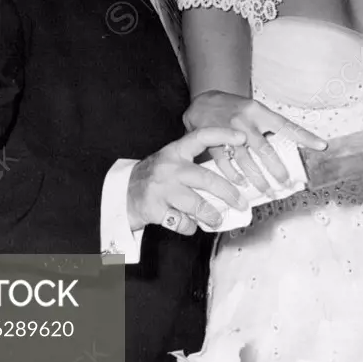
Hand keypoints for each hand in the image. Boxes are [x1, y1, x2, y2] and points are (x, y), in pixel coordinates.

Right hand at [127, 127, 248, 234]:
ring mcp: (161, 189)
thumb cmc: (154, 179)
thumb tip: (230, 177)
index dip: (222, 135)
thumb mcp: (171, 163)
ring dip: (212, 215)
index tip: (242, 137)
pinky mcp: (155, 209)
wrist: (121, 195)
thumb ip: (194, 165)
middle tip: (242, 203)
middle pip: (206, 179)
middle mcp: (169, 168)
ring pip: (197, 204)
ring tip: (218, 219)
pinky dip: (190, 227)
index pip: (201, 137)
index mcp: (175, 152)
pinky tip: (189, 224)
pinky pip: (182, 222)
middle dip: (229, 193)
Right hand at [183, 91, 326, 194]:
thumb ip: (270, 126)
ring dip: (257, 179)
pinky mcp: (213, 142)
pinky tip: (242, 184)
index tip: (321, 146)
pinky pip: (225, 163)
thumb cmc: (235, 109)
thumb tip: (295, 145)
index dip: (305, 136)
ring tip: (267, 190)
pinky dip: (234, 176)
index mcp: (260, 112)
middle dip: (277, 169)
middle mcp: (245, 122)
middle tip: (286, 183)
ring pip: (245, 160)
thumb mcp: (255, 110)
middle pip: (265, 149)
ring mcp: (228, 132)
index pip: (286, 126)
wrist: (203, 103)